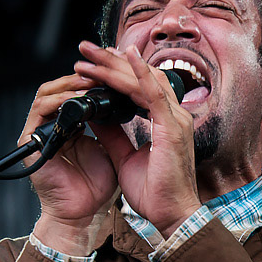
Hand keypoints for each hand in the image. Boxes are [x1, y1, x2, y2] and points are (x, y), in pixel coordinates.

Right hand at [20, 74, 120, 254]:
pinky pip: (40, 112)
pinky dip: (59, 102)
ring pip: (47, 94)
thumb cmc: (97, 187)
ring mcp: (40, 132)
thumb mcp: (111, 149)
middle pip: (60, 87)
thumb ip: (113, 127)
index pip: (77, 93)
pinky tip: (78, 100)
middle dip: (81, 77)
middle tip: (102, 71)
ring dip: (69, 85)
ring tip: (90, 82)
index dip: (93, 81)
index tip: (114, 74)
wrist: (84, 214)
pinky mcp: (30, 142)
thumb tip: (126, 103)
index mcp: (70, 126)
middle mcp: (52, 126)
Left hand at [74, 42, 202, 237]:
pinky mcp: (171, 127)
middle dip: (111, 60)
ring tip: (91, 54)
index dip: (117, 71)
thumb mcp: (124, 156)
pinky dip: (139, 73)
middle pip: (142, 77)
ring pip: (144, 80)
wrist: (171, 214)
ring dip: (116, 64)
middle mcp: (174, 116)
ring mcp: (175, 120)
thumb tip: (94, 113)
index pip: (141, 87)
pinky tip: (126, 56)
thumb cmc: (155, 192)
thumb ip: (112, 133)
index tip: (95, 62)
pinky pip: (154, 93)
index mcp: (165, 122)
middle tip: (85, 47)